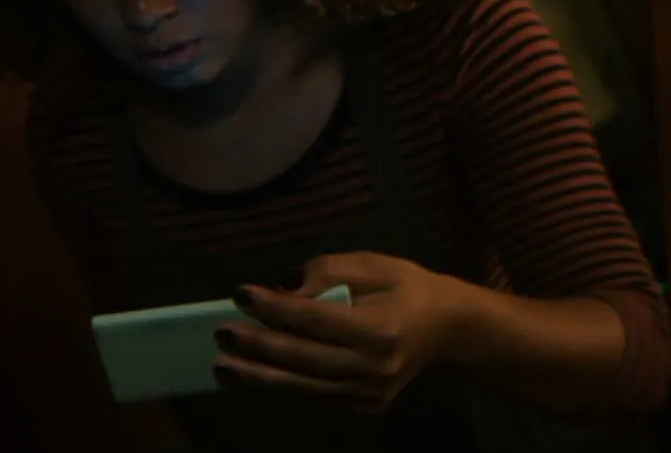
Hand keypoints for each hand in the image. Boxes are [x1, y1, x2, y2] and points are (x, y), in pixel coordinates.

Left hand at [213, 252, 466, 412]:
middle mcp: (374, 367)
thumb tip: (284, 289)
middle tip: (221, 334)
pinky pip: (314, 393)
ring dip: (259, 376)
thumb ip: (329, 272)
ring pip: (304, 385)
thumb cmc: (406, 288)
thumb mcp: (374, 265)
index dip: (276, 309)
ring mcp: (369, 393)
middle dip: (258, 346)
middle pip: (304, 358)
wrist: (448, 330)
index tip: (241, 293)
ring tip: (222, 366)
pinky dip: (281, 383)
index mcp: (380, 328)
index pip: (316, 320)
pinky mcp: (364, 406)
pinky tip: (250, 374)